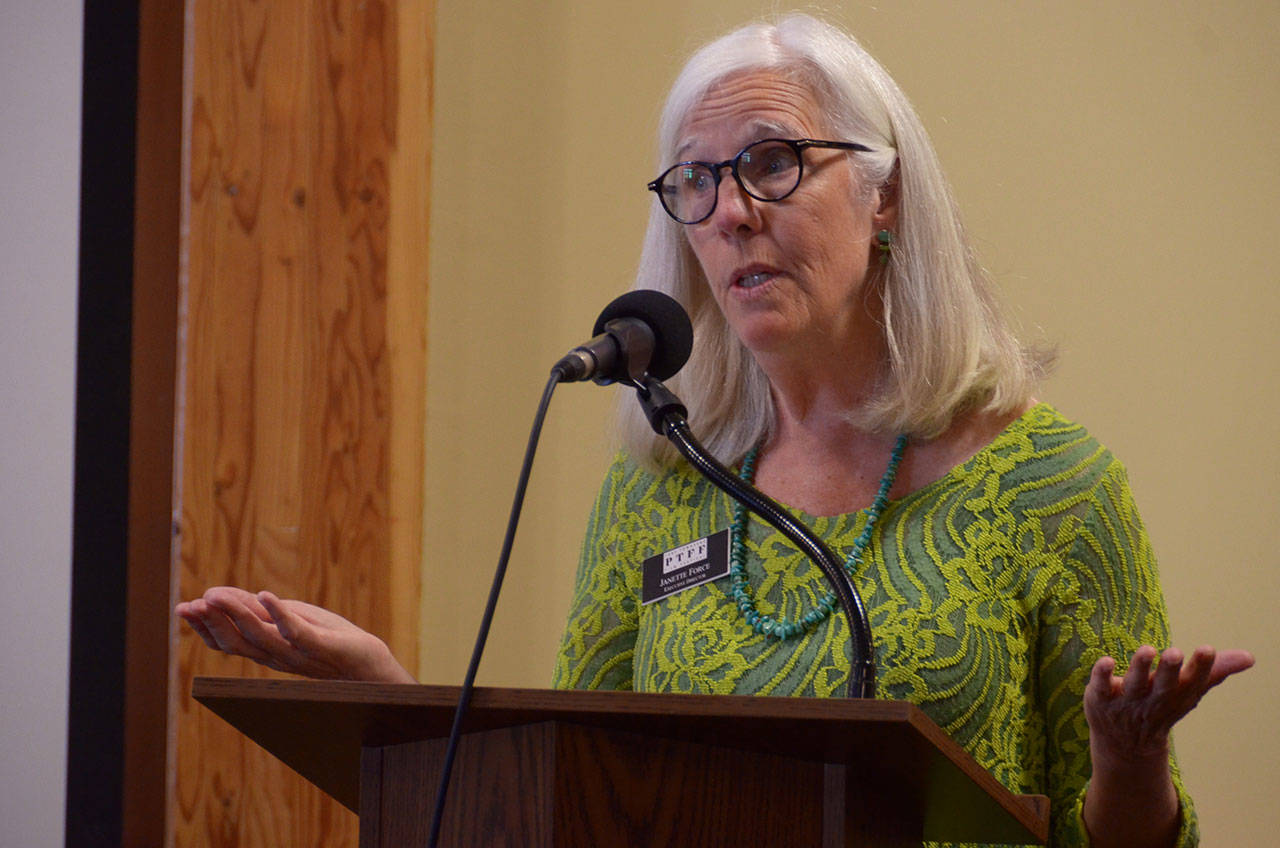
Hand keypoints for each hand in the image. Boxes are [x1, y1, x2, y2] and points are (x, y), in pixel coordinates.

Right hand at [175, 586, 416, 682]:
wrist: (370, 665)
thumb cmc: (332, 641)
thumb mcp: (292, 621)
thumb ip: (262, 613)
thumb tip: (224, 596)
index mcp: (269, 650)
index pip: (229, 642)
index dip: (205, 627)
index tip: (183, 608)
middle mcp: (278, 656)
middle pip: (237, 642)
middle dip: (210, 623)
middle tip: (187, 606)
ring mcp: (299, 653)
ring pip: (260, 636)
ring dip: (237, 614)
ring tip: (216, 596)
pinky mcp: (322, 646)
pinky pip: (297, 632)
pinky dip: (280, 614)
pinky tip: (266, 595)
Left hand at [1085, 644, 1254, 764]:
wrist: (1125, 745)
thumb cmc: (1160, 706)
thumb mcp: (1186, 691)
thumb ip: (1212, 671)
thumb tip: (1250, 657)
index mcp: (1175, 696)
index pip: (1191, 682)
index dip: (1199, 667)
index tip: (1207, 649)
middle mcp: (1152, 699)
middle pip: (1163, 685)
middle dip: (1169, 670)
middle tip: (1175, 652)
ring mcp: (1126, 701)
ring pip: (1133, 684)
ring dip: (1139, 668)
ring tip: (1147, 649)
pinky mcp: (1100, 698)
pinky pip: (1099, 686)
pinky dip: (1101, 676)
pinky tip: (1105, 661)